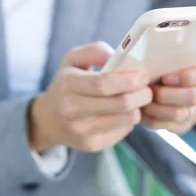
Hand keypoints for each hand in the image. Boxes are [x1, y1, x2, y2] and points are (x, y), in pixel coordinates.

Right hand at [29, 42, 151, 152]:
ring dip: (138, 108)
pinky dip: (128, 120)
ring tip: (136, 99)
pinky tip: (122, 113)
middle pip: (120, 104)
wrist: (48, 119)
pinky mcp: (91, 145)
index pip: (103, 84)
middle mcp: (71, 110)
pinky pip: (122, 131)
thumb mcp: (72, 60)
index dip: (128, 80)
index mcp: (67, 84)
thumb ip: (94, 51)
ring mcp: (81, 131)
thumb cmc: (66, 84)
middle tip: (147, 89)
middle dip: (142, 95)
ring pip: (126, 119)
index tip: (144, 76)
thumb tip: (117, 57)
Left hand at [140, 63, 195, 134]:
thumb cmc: (169, 68)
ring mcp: (192, 113)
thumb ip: (170, 58)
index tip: (166, 77)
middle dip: (168, 94)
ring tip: (143, 98)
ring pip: (178, 114)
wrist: (171, 89)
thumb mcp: (174, 59)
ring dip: (156, 107)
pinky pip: (163, 124)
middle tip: (151, 88)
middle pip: (193, 97)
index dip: (190, 77)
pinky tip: (140, 108)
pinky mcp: (178, 126)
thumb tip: (151, 54)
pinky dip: (148, 116)